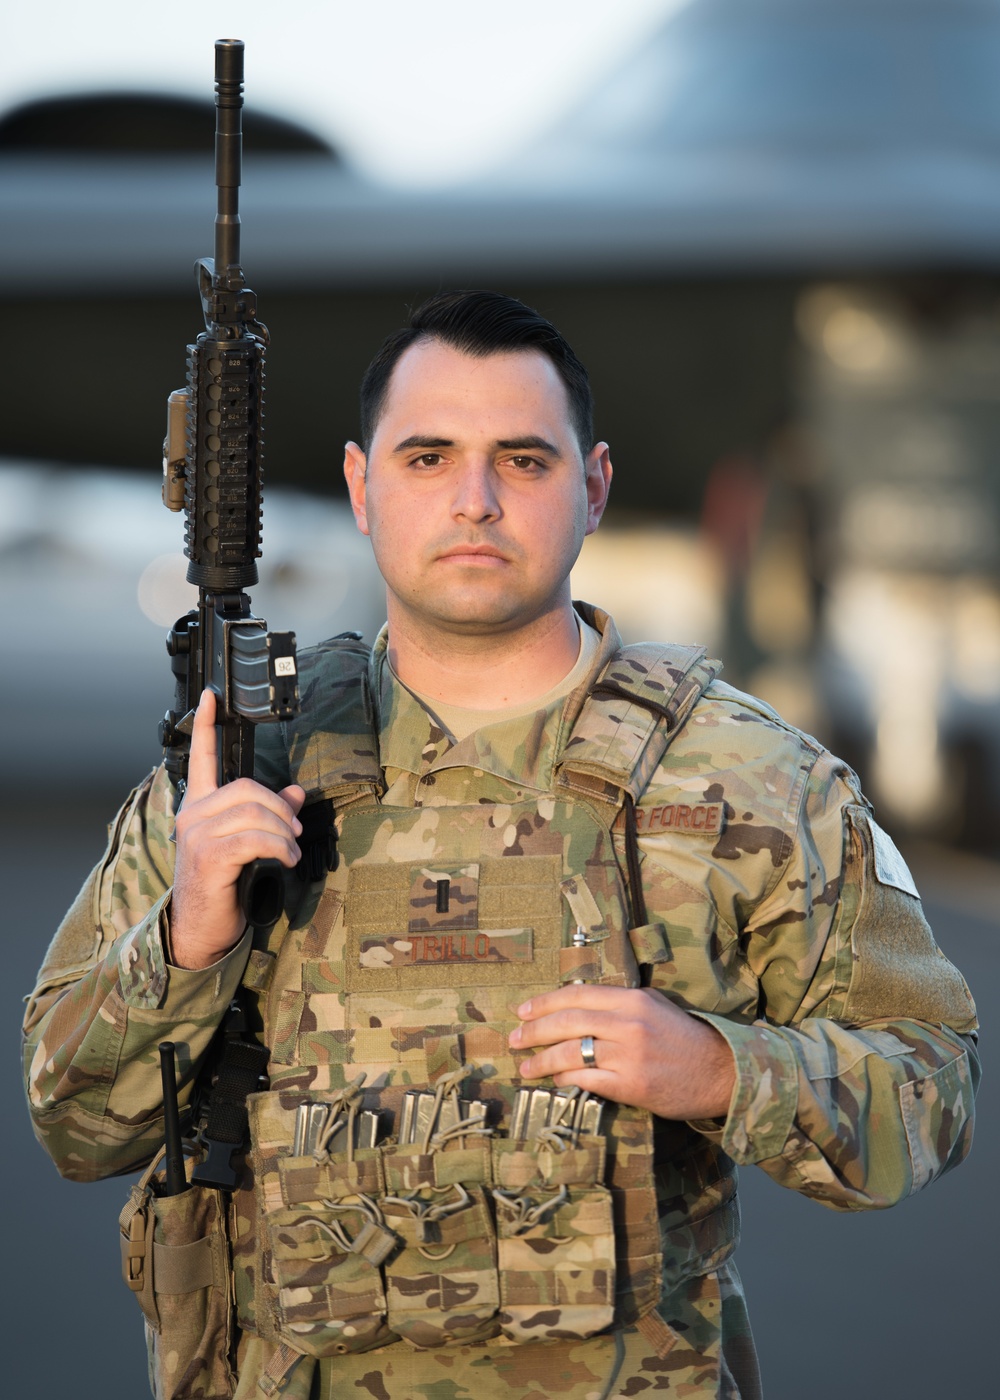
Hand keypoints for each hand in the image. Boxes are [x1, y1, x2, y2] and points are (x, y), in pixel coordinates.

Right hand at [170, 690, 305, 969]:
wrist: (200, 929)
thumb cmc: (223, 885)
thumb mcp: (247, 845)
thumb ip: (269, 815)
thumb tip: (297, 792)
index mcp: (199, 806)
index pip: (202, 758)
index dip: (207, 725)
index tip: (211, 696)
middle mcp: (192, 815)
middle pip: (246, 788)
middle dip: (279, 808)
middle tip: (294, 831)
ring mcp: (196, 835)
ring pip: (254, 812)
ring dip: (283, 831)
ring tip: (291, 851)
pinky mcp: (207, 857)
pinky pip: (255, 838)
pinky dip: (280, 847)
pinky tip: (287, 860)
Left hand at [509, 985, 736, 1120]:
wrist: (720, 1072)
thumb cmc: (685, 1037)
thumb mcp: (655, 1006)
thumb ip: (621, 1003)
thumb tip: (580, 1004)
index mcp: (632, 1000)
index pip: (577, 995)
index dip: (544, 1002)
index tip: (522, 1010)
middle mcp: (628, 1024)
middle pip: (567, 1022)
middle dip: (534, 1030)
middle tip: (513, 1038)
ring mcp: (629, 1055)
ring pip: (572, 1052)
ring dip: (541, 1059)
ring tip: (525, 1065)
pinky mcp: (631, 1085)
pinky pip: (587, 1079)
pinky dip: (566, 1078)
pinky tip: (554, 1080)